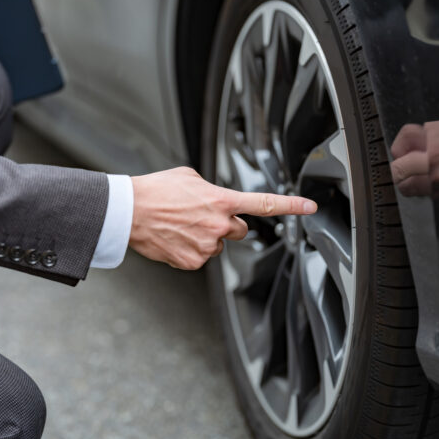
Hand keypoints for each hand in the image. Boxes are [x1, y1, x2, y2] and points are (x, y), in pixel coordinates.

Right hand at [129, 167, 317, 269]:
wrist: (129, 212)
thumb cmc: (156, 190)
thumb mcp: (189, 177)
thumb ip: (212, 189)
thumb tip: (216, 199)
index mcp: (221, 200)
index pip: (263, 203)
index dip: (290, 205)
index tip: (309, 207)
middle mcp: (218, 224)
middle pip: (239, 230)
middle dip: (226, 224)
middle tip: (202, 217)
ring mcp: (206, 245)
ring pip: (217, 245)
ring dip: (205, 237)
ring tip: (180, 225)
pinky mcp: (192, 261)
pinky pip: (200, 257)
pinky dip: (190, 249)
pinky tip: (174, 238)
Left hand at [390, 118, 438, 200]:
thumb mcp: (426, 129)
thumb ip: (404, 142)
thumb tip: (396, 157)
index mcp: (430, 159)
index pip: (398, 173)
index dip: (397, 167)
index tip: (400, 165)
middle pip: (406, 189)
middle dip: (405, 179)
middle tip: (412, 170)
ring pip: (422, 194)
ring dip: (423, 184)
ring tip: (434, 168)